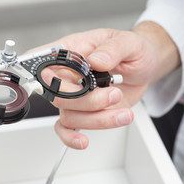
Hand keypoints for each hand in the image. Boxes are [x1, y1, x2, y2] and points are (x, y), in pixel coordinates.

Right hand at [37, 21, 179, 148]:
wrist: (144, 69)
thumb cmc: (132, 51)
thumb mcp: (128, 42)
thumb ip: (111, 49)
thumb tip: (96, 59)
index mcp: (73, 51)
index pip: (44, 58)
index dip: (39, 69)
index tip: (50, 78)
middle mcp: (69, 75)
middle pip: (57, 94)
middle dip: (86, 100)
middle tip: (113, 94)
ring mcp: (76, 96)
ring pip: (69, 115)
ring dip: (97, 118)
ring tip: (122, 111)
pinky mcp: (85, 112)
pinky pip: (68, 128)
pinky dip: (72, 137)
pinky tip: (83, 140)